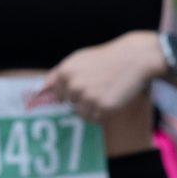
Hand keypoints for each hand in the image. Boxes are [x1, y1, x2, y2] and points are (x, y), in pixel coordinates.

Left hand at [30, 32, 163, 127]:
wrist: (135, 58)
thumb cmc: (107, 58)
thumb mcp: (79, 59)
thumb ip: (60, 74)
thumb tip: (42, 88)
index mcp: (64, 72)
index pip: (58, 95)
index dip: (72, 92)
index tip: (85, 86)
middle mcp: (73, 86)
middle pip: (71, 105)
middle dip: (83, 99)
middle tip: (100, 86)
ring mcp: (88, 97)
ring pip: (82, 114)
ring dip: (93, 108)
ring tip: (106, 92)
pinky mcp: (103, 107)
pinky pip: (96, 119)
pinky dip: (104, 113)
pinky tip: (112, 98)